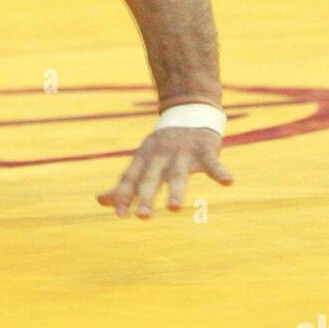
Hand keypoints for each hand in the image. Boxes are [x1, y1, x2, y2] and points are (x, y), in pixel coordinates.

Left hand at [98, 127, 232, 218]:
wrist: (188, 110)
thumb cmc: (162, 145)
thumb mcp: (142, 161)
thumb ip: (125, 184)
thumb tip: (100, 201)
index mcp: (144, 159)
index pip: (131, 178)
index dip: (125, 195)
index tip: (119, 214)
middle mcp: (161, 155)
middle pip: (152, 177)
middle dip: (146, 196)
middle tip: (142, 217)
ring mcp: (182, 152)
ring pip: (178, 174)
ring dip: (176, 190)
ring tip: (173, 208)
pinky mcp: (204, 149)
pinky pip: (213, 163)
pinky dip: (220, 172)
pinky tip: (228, 182)